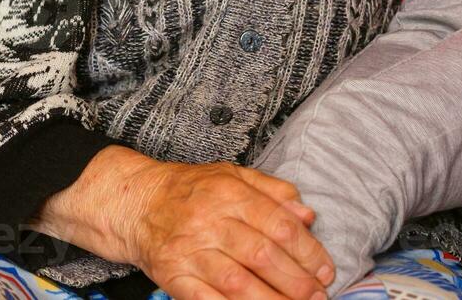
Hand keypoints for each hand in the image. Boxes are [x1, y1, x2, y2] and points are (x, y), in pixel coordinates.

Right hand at [115, 157, 335, 299]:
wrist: (135, 202)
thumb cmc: (189, 190)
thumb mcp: (232, 175)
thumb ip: (272, 191)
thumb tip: (307, 214)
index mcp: (229, 192)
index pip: (278, 224)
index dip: (307, 251)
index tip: (325, 270)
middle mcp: (210, 221)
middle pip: (261, 255)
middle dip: (296, 282)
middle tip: (318, 296)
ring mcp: (189, 250)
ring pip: (237, 282)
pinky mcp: (173, 275)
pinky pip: (206, 299)